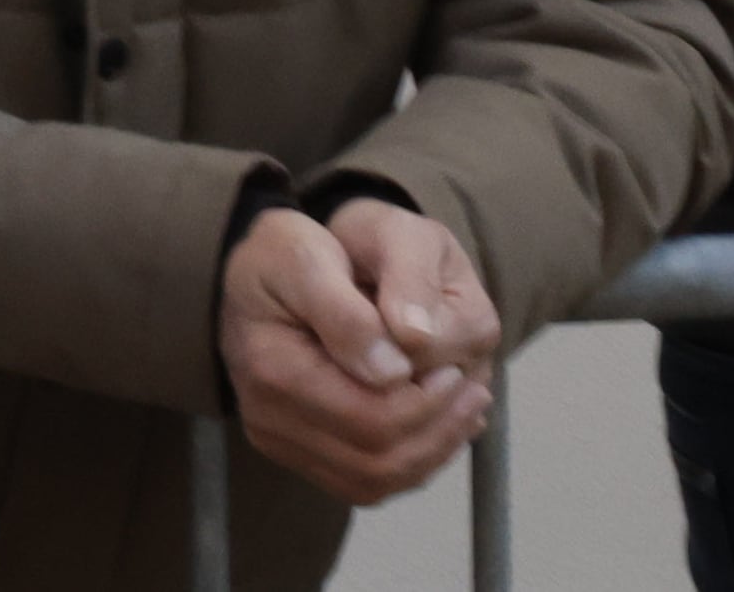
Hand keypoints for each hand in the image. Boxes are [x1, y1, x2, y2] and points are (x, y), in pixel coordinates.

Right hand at [219, 203, 496, 504]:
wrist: (259, 271)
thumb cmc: (287, 253)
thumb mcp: (310, 252)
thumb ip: (348, 311)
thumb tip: (393, 373)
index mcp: (272, 368)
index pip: (371, 418)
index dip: (429, 403)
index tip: (458, 367)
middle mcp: (267, 417)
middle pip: (377, 459)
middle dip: (439, 429)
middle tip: (474, 389)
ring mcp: (280, 441)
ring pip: (376, 479)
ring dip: (433, 449)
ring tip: (464, 407)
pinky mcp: (297, 454)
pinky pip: (366, 481)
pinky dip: (411, 460)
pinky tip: (435, 425)